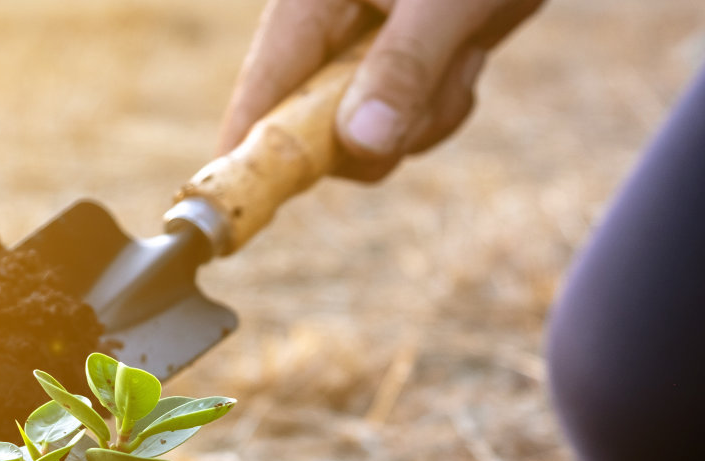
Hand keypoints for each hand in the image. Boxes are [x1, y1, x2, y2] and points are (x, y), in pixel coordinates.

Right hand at [219, 0, 542, 180]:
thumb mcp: (442, 4)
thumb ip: (402, 70)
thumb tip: (359, 147)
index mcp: (312, 1)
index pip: (265, 82)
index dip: (249, 144)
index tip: (234, 197)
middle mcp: (330, 30)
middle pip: (317, 127)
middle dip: (380, 130)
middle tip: (431, 86)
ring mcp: (368, 53)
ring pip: (374, 136)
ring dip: (427, 113)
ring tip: (464, 49)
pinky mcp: (405, 67)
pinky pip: (410, 124)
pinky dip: (446, 103)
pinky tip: (470, 51)